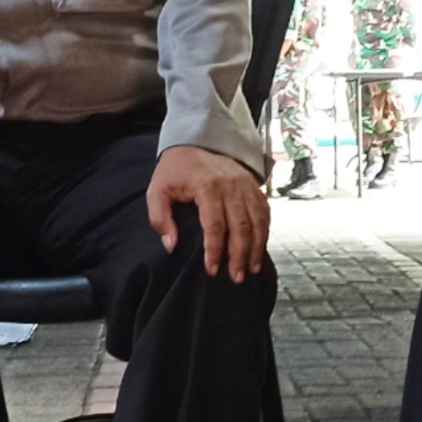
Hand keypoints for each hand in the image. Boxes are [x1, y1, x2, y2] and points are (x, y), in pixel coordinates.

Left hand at [147, 146, 270, 282]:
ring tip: (252, 270)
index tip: (212, 270)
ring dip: (256, 248)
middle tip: (236, 278)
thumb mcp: (157, 191)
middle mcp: (231, 186)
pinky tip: (259, 249)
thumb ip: (160, 218)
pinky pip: (264, 211)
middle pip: (240, 226)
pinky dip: (264, 232)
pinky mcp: (254, 186)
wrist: (195, 142)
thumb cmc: (175, 171)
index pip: (215, 224)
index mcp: (207, 186)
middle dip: (239, 255)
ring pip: (257, 220)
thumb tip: (171, 245)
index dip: (215, 250)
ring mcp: (246, 185)